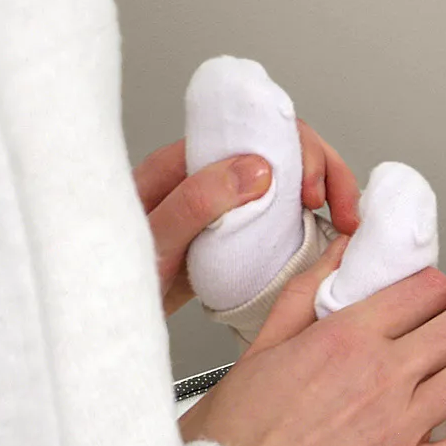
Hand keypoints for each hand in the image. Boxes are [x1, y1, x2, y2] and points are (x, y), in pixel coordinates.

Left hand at [134, 119, 361, 314]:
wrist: (100, 313)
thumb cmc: (112, 274)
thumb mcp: (153, 240)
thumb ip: (198, 201)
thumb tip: (259, 167)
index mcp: (186, 163)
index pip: (259, 132)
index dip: (301, 153)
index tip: (315, 193)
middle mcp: (209, 176)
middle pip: (284, 150)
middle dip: (325, 171)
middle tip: (342, 209)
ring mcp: (224, 204)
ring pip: (288, 181)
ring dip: (326, 193)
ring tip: (344, 221)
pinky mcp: (233, 233)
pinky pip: (280, 215)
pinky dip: (312, 220)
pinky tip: (326, 235)